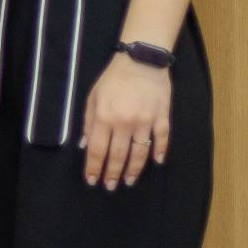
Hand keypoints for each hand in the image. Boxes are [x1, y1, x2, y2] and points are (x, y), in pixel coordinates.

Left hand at [80, 54, 171, 189]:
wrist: (140, 60)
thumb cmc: (113, 79)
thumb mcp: (93, 97)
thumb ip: (89, 122)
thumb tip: (85, 146)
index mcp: (104, 117)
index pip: (98, 149)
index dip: (94, 167)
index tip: (92, 180)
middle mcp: (124, 122)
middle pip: (118, 155)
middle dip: (112, 173)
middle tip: (110, 187)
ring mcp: (145, 121)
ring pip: (140, 152)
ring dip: (134, 169)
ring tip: (128, 181)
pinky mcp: (162, 117)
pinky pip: (162, 138)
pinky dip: (160, 151)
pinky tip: (157, 162)